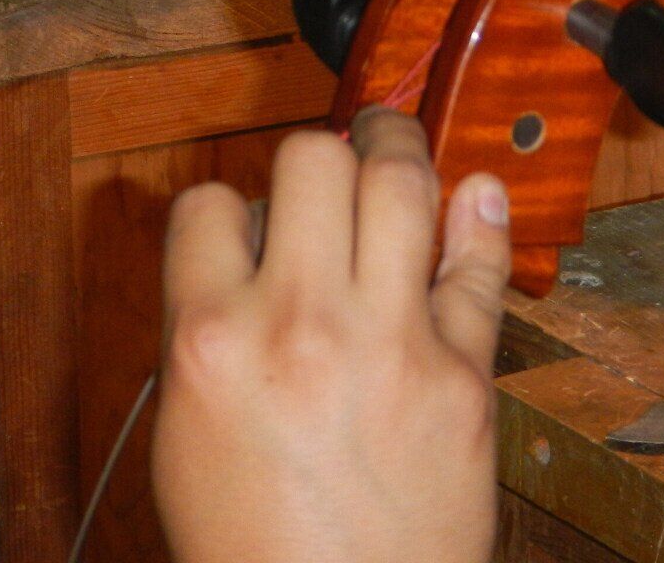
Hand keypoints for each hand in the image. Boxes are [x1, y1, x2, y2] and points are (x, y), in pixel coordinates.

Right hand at [152, 111, 510, 562]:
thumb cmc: (252, 546)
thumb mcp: (185, 430)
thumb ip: (206, 324)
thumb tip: (249, 245)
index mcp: (211, 339)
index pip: (207, 202)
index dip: (225, 205)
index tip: (246, 222)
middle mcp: (299, 325)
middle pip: (309, 161)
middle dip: (315, 153)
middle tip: (330, 154)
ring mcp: (389, 345)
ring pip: (398, 182)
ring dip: (395, 147)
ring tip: (391, 141)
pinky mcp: (463, 377)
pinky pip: (477, 269)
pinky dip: (479, 220)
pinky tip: (474, 196)